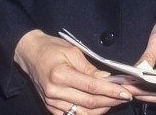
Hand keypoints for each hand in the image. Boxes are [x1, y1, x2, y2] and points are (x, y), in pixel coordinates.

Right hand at [14, 30, 132, 114]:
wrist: (30, 53)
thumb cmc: (52, 48)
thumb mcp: (73, 52)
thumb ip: (89, 68)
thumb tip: (106, 79)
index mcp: (61, 75)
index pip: (92, 87)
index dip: (110, 91)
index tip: (125, 92)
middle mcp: (55, 92)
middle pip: (89, 102)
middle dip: (110, 100)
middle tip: (125, 97)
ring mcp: (52, 103)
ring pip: (82, 113)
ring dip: (101, 109)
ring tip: (114, 101)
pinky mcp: (50, 108)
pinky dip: (87, 114)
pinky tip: (98, 107)